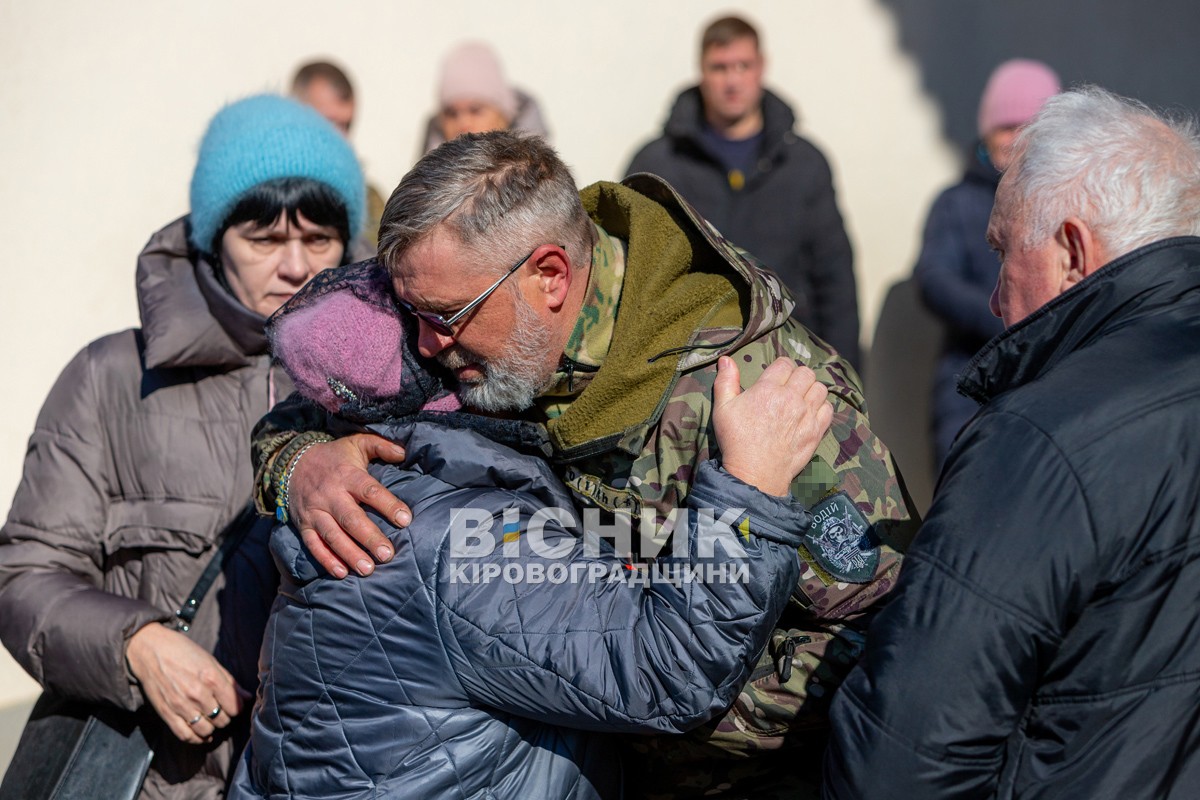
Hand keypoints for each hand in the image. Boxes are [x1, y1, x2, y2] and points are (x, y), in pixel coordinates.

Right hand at [126, 623, 249, 743]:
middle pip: (222, 719)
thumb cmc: (183, 652)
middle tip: (222, 711)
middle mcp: (197, 694)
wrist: (151, 650)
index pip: (234, 706)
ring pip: (206, 730)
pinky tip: (201, 735)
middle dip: (225, 717)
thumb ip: (230, 681)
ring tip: (211, 720)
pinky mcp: (167, 713)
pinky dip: (196, 739)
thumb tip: (247, 697)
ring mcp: (181, 705)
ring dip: (212, 728)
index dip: (237, 708)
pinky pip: (185, 735)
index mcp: (211, 678)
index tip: (234, 705)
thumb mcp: (211, 661)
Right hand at [290, 433, 408, 577]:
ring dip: (350, 554)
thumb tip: (404, 452)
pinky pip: (313, 545)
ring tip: (368, 569)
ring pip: (332, 536)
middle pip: (351, 519)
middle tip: (387, 554)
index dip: (388, 505)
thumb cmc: (334, 457)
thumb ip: (380, 446)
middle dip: (370, 538)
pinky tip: (341, 573)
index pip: (369, 491)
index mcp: (346, 475)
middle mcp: (330, 495)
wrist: (292, 462)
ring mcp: (315, 511)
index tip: (405, 520)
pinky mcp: (304, 525)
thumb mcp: (356, 443)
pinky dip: (326, 560)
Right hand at [712, 356, 833, 495]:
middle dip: (798, 376)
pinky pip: (828, 409)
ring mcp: (806, 415)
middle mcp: (791, 398)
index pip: (785, 363)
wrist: (754, 474)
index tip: (777, 375)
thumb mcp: (723, 409)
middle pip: (806, 372)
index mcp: (768, 389)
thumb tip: (725, 359)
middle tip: (790, 386)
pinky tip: (811, 412)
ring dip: (811, 389)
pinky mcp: (816, 431)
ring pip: (820, 388)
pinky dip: (822, 407)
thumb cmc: (736, 441)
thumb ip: (725, 381)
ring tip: (802, 398)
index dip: (781, 367)